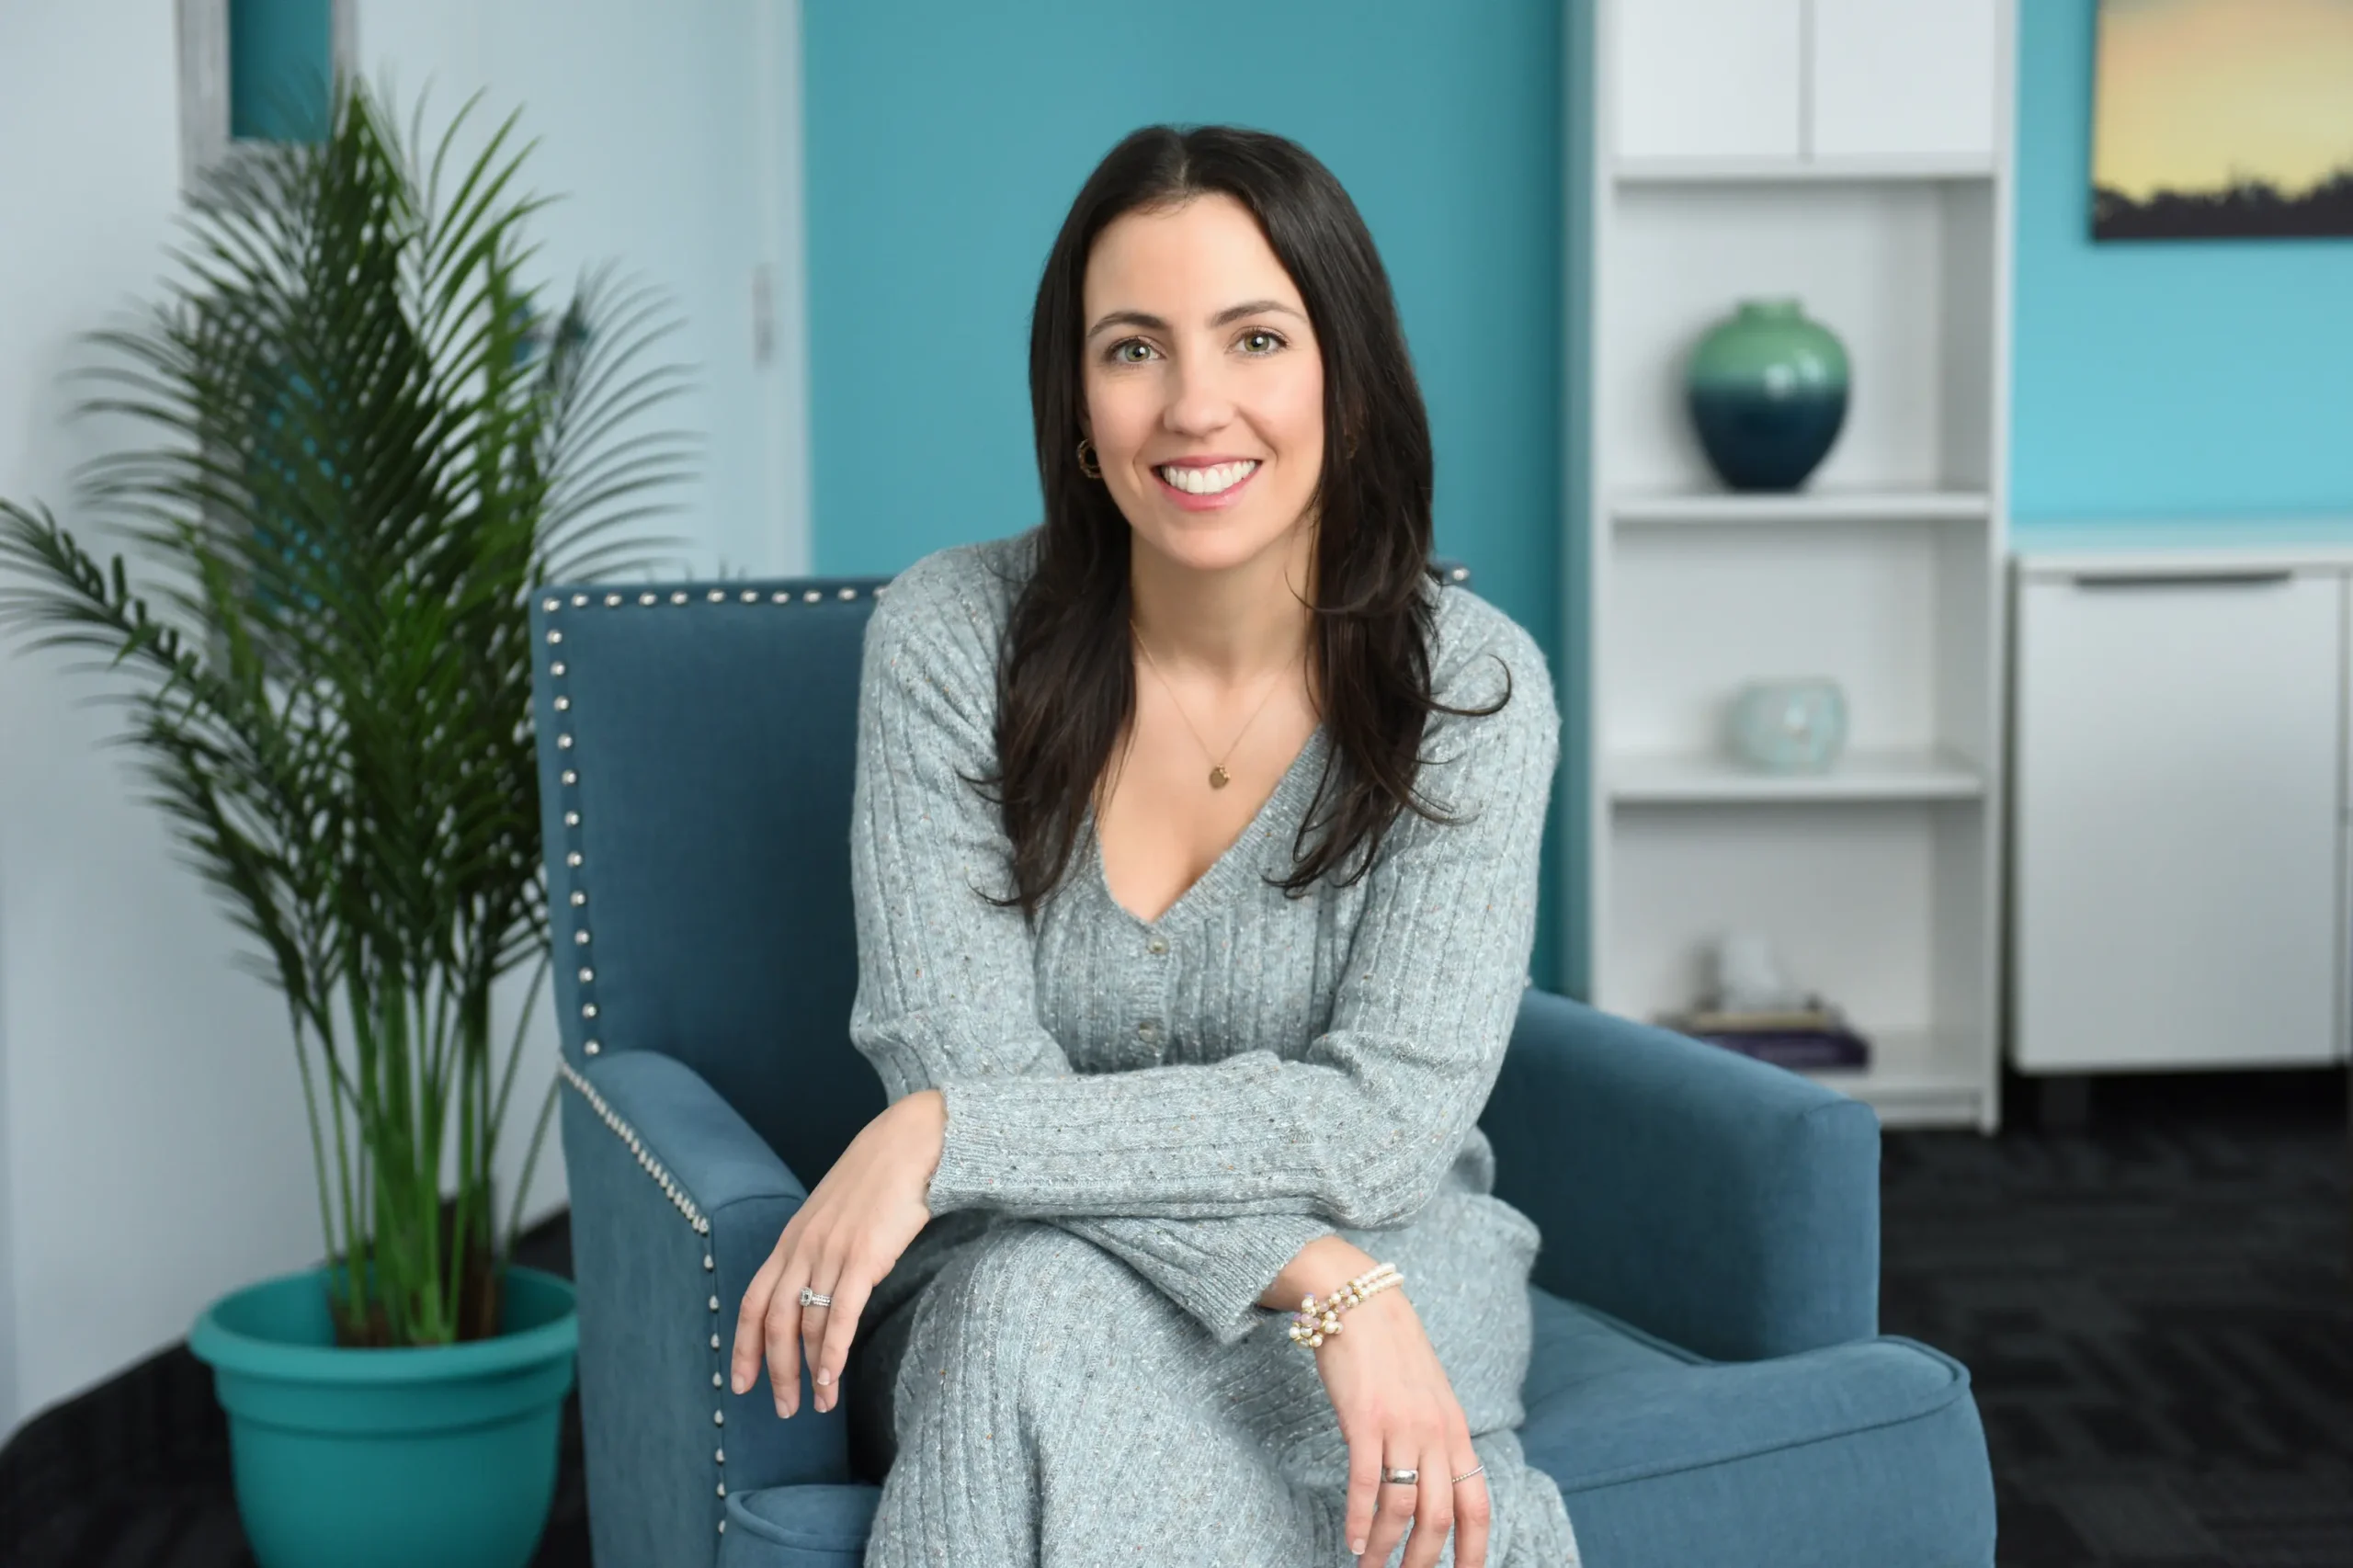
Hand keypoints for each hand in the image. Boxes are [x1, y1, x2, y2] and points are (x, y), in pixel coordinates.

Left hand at [728, 1087, 944, 1416]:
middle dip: (776, 1373)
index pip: (753, 1303)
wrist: (907, 1143)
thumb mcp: (831, 1215)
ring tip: (821, 1404)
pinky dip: (833, 1352)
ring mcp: (830, 1253)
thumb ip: (817, 1251)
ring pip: (808, 1326)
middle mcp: (802, 1249)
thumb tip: (815, 1292)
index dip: (743, 1347)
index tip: (741, 1384)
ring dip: (811, 1372)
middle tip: (783, 1410)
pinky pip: (840, 1314)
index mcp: (790, 1241)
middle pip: (774, 1323)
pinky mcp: (863, 1257)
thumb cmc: (876, 1180)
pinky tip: (832, 1379)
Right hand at [1313, 1288, 1488, 1567]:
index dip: (1475, 1549)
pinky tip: (1351, 1539)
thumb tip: (1439, 1483)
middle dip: (1425, 1561)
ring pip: (1401, 1506)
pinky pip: (1363, 1481)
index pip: (1476, 1504)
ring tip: (1370, 1567)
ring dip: (1384, 1547)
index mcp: (1455, 1431)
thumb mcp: (1430, 1395)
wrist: (1362, 1301)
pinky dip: (1358, 1517)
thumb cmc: (1393, 1351)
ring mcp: (1400, 1426)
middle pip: (1440, 1516)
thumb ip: (1437, 1437)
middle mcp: (1435, 1433)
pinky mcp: (1364, 1419)